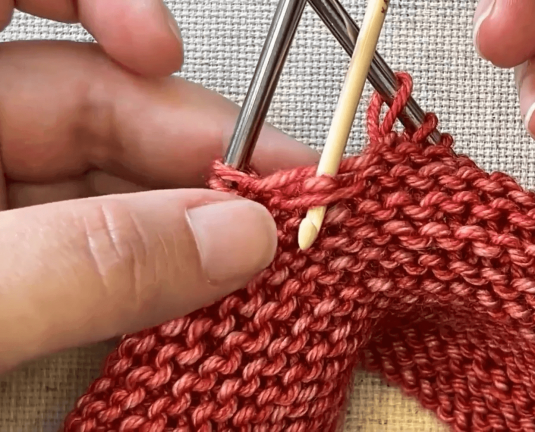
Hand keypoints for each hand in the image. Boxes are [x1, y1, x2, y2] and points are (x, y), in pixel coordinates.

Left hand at [0, 1, 318, 372]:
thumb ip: (93, 264)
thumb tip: (238, 237)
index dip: (103, 2)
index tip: (163, 53)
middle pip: (85, 98)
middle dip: (186, 146)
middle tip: (272, 196)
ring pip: (102, 179)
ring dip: (183, 217)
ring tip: (250, 252)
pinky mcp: (10, 265)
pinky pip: (92, 240)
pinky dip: (151, 262)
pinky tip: (193, 283)